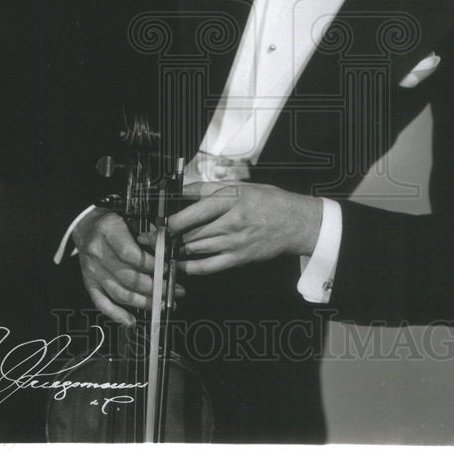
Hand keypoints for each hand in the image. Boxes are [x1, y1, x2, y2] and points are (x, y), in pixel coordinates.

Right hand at [72, 207, 183, 326]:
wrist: (85, 226)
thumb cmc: (113, 223)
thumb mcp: (129, 218)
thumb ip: (148, 233)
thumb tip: (166, 250)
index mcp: (109, 231)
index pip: (129, 253)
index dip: (150, 264)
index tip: (167, 268)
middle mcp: (98, 253)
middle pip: (128, 277)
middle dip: (155, 287)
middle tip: (175, 289)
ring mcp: (92, 271)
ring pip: (120, 293)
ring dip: (144, 302)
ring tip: (163, 303)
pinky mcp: (90, 284)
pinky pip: (102, 303)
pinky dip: (117, 314)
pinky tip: (132, 321)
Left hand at [154, 182, 321, 275]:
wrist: (296, 223)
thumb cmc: (269, 202)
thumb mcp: (241, 186)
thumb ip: (210, 189)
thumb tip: (183, 189)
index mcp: (232, 199)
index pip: (194, 210)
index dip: (172, 220)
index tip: (160, 222)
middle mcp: (232, 221)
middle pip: (192, 232)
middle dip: (170, 237)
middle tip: (157, 237)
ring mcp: (235, 242)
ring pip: (196, 249)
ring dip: (179, 249)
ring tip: (168, 247)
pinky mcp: (239, 258)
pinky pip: (209, 266)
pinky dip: (192, 267)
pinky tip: (182, 264)